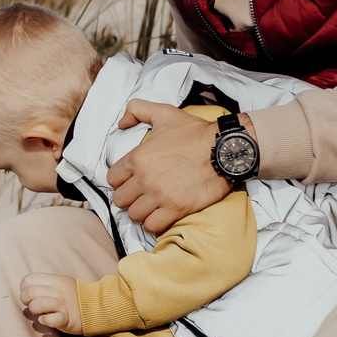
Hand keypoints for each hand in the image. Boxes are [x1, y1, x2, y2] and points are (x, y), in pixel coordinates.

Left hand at [19, 273, 81, 334]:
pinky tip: (46, 320)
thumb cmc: (74, 296)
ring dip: (34, 310)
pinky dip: (44, 320)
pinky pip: (49, 319)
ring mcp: (62, 304)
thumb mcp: (62, 282)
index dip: (24, 288)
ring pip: (37, 304)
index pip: (27, 280)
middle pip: (29, 293)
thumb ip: (46, 282)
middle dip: (26, 301)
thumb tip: (26, 286)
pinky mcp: (66, 318)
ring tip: (40, 312)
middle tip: (33, 305)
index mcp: (55, 279)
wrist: (97, 307)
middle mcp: (57, 290)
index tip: (31, 295)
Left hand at [107, 100, 232, 235]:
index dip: (121, 180)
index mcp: (138, 157)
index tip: (131, 180)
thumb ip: (137, 110)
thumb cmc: (195, 133)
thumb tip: (121, 123)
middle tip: (140, 194)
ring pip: (134, 214)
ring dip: (140, 212)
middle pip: (120, 199)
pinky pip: (152, 225)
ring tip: (150, 206)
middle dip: (129, 197)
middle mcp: (145, 178)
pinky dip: (153, 223)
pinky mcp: (176, 208)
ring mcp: (160, 195)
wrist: (223, 149)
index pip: (113, 178)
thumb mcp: (164, 113)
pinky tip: (160, 215)